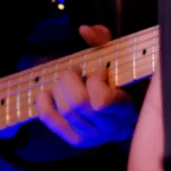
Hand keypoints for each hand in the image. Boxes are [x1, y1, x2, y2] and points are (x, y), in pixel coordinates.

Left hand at [37, 25, 139, 147]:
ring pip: (65, 110)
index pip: (102, 101)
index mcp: (126, 110)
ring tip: (67, 80)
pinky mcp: (74, 140)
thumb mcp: (118, 59)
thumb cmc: (119, 81)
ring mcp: (91, 138)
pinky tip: (49, 92)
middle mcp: (109, 129)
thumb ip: (104, 41)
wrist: (119, 115)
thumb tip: (84, 30)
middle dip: (71, 79)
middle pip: (78, 103)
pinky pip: (50, 119)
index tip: (101, 70)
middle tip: (76, 70)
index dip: (96, 80)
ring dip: (60, 87)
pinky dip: (44, 101)